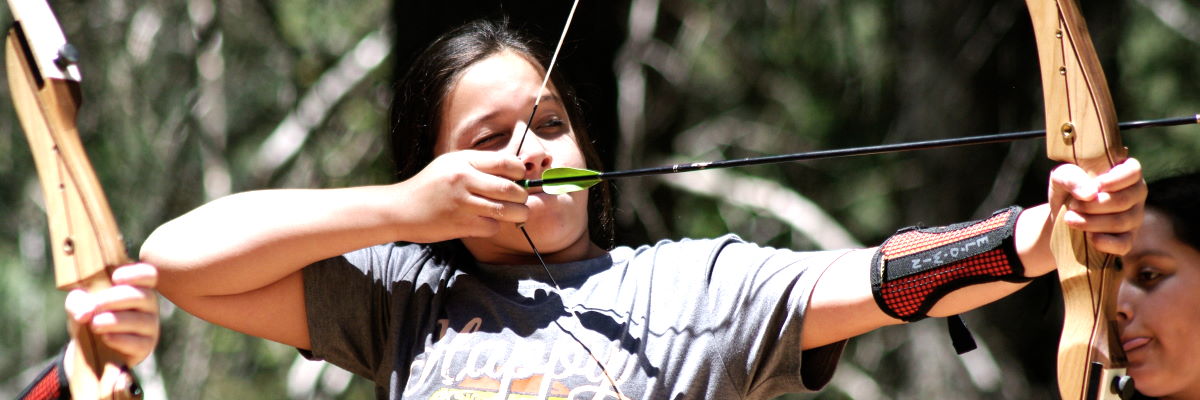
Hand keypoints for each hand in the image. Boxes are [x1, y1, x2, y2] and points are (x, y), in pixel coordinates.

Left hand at [65, 262, 159, 365]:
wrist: (91, 346)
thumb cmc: (91, 315)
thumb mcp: (79, 303)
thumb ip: (78, 302)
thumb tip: (84, 314)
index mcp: (137, 286)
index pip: (148, 274)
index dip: (136, 274)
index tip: (115, 278)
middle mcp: (148, 304)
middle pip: (143, 296)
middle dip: (115, 299)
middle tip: (94, 306)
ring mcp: (150, 326)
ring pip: (139, 321)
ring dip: (114, 321)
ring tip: (94, 324)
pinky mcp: (146, 346)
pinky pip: (139, 343)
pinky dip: (120, 340)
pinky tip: (106, 338)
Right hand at [393, 150, 528, 242]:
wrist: (399, 209)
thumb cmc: (430, 186)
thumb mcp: (450, 164)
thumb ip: (478, 165)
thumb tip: (514, 171)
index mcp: (463, 161)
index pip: (506, 162)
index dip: (520, 172)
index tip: (520, 179)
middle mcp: (463, 179)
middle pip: (510, 189)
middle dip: (523, 196)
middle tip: (521, 200)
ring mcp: (461, 203)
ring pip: (505, 210)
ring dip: (517, 214)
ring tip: (515, 213)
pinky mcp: (459, 224)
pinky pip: (491, 227)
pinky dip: (495, 226)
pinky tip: (487, 222)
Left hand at [1048, 157, 1145, 254]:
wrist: (1063, 216)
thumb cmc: (1068, 189)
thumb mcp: (1062, 177)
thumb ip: (1072, 178)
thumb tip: (1090, 194)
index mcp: (1126, 172)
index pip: (1133, 172)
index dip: (1115, 179)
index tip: (1096, 185)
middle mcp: (1136, 193)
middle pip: (1123, 200)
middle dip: (1093, 205)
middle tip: (1072, 205)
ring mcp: (1135, 217)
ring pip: (1120, 222)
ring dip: (1091, 222)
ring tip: (1070, 218)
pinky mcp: (1127, 239)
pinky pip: (1124, 244)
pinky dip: (1106, 242)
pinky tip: (1090, 238)